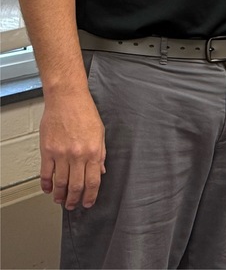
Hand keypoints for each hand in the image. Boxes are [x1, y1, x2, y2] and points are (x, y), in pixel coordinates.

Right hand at [39, 90, 105, 209]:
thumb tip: (101, 171)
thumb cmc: (85, 112)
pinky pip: (46, 173)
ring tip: (60, 200)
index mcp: (93, 151)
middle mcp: (78, 155)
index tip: (88, 202)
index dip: (90, 196)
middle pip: (76, 186)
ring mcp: (61, 154)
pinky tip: (47, 189)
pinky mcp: (47, 151)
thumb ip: (101, 154)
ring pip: (60, 183)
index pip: (93, 181)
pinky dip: (46, 184)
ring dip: (60, 195)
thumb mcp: (100, 133)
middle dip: (75, 199)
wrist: (67, 99)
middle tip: (73, 205)